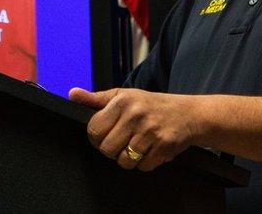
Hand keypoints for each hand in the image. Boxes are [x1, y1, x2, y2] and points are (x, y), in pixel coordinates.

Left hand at [68, 87, 197, 170]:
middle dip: (113, 149)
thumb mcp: (123, 96)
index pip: (94, 130)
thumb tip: (72, 94)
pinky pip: (143, 167)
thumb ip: (96, 99)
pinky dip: (146, 162)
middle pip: (106, 149)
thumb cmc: (152, 105)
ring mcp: (150, 131)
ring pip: (124, 161)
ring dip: (129, 158)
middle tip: (123, 140)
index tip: (106, 134)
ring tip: (137, 144)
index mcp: (122, 101)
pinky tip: (151, 149)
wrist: (189, 113)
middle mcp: (135, 115)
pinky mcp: (163, 146)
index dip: (97, 137)